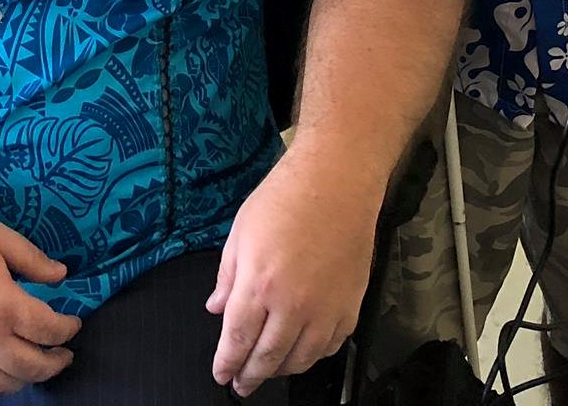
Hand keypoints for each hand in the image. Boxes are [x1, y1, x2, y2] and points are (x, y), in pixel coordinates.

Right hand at [0, 210, 80, 391]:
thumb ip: (33, 260)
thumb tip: (61, 275)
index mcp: (5, 308)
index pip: (49, 330)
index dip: (68, 328)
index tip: (73, 322)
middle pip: (31, 367)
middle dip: (55, 362)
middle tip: (63, 353)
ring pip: (1, 383)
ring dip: (24, 378)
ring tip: (33, 365)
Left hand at [209, 135, 380, 395]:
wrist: (335, 182)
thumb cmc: (284, 199)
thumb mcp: (239, 233)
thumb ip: (227, 277)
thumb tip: (216, 308)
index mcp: (258, 285)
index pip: (237, 340)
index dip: (227, 363)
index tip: (221, 375)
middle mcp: (293, 305)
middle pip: (268, 358)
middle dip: (250, 376)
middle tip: (241, 385)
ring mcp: (325, 309)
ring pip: (302, 359)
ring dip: (281, 369)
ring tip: (269, 370)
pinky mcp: (351, 305)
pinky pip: (331, 345)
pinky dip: (315, 355)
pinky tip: (304, 351)